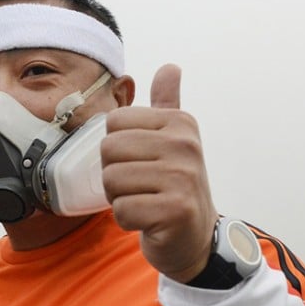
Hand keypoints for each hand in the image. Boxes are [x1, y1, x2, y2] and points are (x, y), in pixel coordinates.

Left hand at [102, 64, 218, 282]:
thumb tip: (170, 67)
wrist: (196, 238)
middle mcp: (185, 145)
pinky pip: (122, 210)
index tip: (141, 164)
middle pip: (108, 151)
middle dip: (115, 176)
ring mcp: (182, 177)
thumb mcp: (176, 141)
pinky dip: (128, 221)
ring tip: (146, 203)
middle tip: (140, 188)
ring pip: (112, 181)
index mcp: (180, 122)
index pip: (114, 123)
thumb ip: (168, 104)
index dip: (117, 149)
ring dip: (121, 199)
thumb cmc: (176, 188)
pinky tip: (149, 221)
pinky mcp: (175, 211)